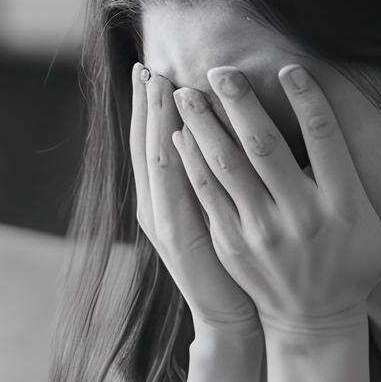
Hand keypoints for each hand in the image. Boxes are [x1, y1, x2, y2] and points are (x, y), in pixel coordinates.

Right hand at [129, 62, 259, 339]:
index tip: (149, 67)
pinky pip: (173, 195)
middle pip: (145, 145)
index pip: (151, 141)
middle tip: (146, 66)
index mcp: (163, 197)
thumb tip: (221, 125)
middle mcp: (155, 207)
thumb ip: (214, 172)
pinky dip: (172, 165)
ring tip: (156, 86)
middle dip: (145, 105)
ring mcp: (164, 224)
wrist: (231, 315)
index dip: (147, 106)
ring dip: (154, 123)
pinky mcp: (181, 243)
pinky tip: (174, 138)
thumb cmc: (235, 258)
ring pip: (155, 163)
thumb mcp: (219, 208)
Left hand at [170, 64, 380, 342]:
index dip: (307, 99)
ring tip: (186, 93)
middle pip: (265, 147)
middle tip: (220, 69)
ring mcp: (261, 232)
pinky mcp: (232, 244)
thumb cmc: (356, 272)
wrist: (312, 323)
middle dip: (240, 103)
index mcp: (343, 207)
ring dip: (205, 126)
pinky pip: (208, 195)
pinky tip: (178, 135)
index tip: (289, 68)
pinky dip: (192, 163)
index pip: (324, 139)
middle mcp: (300, 216)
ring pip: (228, 167)